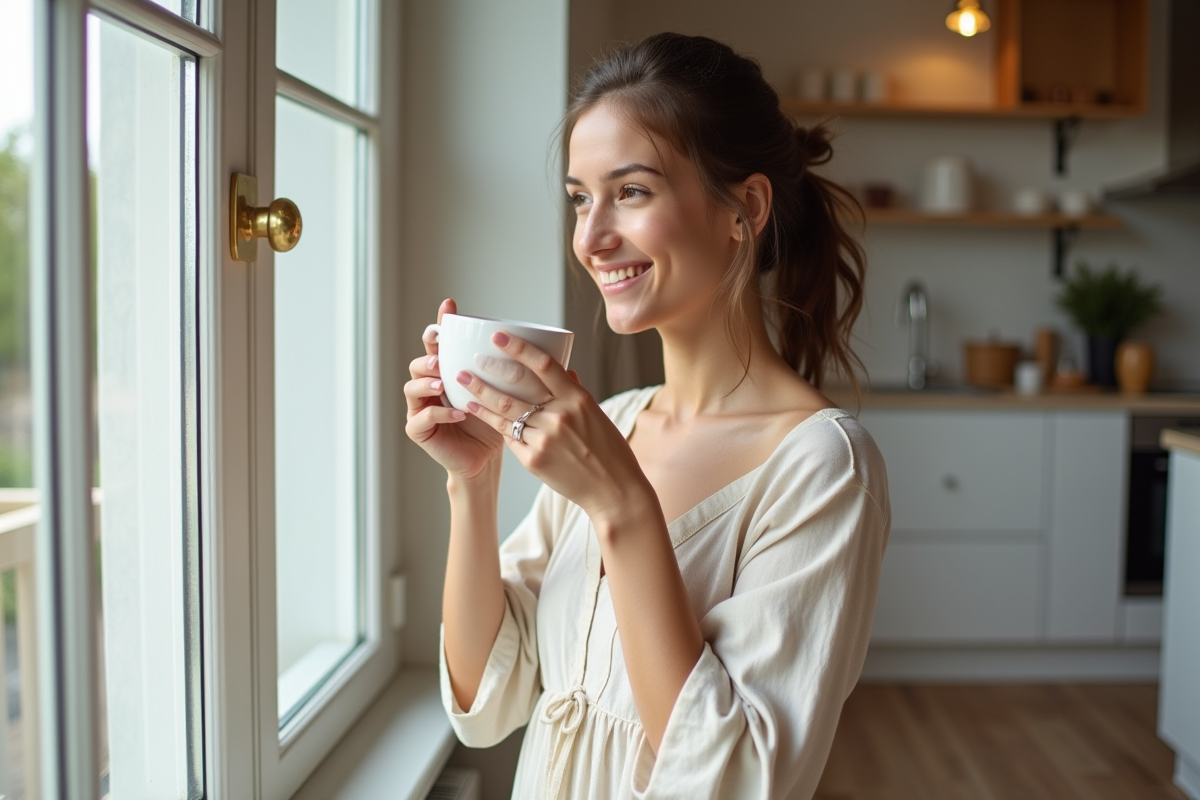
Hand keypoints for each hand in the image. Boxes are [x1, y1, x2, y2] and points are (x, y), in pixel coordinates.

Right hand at [404, 299, 504, 479]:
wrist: (484, 459)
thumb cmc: (495, 424)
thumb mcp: (507, 394)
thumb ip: (517, 372)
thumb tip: (556, 354)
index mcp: (448, 371)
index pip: (440, 342)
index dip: (442, 323)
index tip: (450, 305)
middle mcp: (429, 385)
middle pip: (420, 361)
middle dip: (428, 354)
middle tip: (441, 355)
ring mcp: (420, 407)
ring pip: (412, 386)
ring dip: (427, 382)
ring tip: (443, 382)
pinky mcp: (418, 430)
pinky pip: (421, 418)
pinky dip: (439, 413)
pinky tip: (458, 412)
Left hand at [456, 331, 655, 521]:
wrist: (613, 490)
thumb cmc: (609, 451)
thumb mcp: (596, 415)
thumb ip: (576, 393)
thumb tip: (563, 371)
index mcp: (578, 399)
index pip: (544, 365)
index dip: (518, 348)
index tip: (498, 336)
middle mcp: (560, 416)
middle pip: (515, 388)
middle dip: (487, 372)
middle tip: (468, 361)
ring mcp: (545, 439)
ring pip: (505, 412)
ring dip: (480, 396)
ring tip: (462, 383)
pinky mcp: (533, 460)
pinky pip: (509, 436)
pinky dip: (492, 422)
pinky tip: (476, 411)